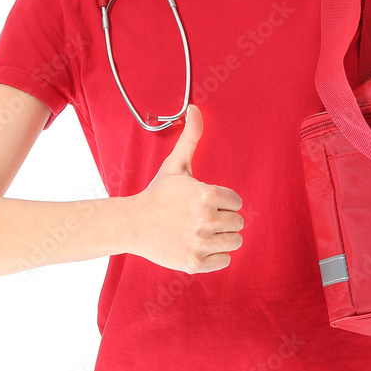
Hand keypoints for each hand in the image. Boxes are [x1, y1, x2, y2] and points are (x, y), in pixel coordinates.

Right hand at [131, 104, 244, 273]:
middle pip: (238, 223)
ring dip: (222, 238)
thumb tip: (195, 107)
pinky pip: (224, 261)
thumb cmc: (158, 193)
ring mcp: (200, 243)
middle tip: (200, 218)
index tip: (203, 202)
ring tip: (201, 231)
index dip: (222, 201)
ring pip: (234, 242)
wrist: (133, 224)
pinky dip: (215, 256)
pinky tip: (197, 245)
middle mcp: (206, 220)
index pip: (236, 202)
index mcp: (207, 195)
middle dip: (223, 219)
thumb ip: (191, 137)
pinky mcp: (195, 263)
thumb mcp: (176, 164)